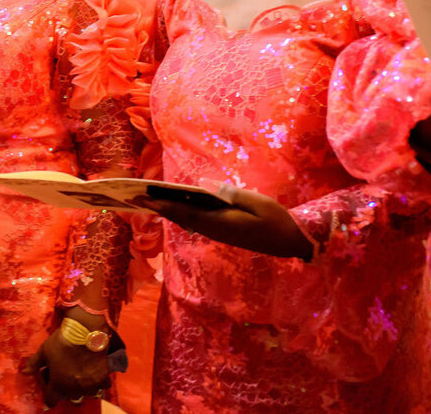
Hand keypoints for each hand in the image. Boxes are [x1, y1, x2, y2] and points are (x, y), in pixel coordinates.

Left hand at [22, 311, 110, 406]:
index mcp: (58, 383)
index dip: (49, 398)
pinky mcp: (103, 377)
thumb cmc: (61, 342)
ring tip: (82, 377)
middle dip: (68, 391)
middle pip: (71, 397)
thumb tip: (23, 372)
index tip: (50, 394)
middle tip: (67, 378)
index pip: (51, 400)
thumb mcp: (44, 351)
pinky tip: (96, 374)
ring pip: (87, 394)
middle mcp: (75, 388)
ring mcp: (90, 384)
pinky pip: (102, 386)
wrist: (85, 331)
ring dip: (84, 388)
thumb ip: (34, 363)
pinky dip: (100, 382)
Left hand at [132, 183, 313, 259]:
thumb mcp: (256, 202)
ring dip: (170, 211)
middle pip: (182, 218)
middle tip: (138, 199)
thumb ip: (231, 195)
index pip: (186, 212)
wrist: (292, 241)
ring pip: (188, 221)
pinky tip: (177, 208)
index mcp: (221, 223)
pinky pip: (198, 223)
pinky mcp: (224, 234)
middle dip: (160, 207)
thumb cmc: (276, 220)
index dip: (164, 204)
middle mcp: (215, 231)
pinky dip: (183, 214)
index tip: (146, 198)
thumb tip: (208, 188)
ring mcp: (219, 234)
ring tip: (152, 201)